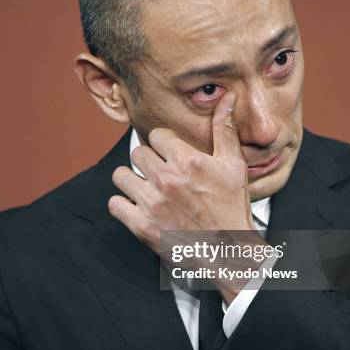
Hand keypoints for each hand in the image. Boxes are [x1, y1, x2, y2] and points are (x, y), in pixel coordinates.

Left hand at [108, 92, 255, 258]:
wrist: (227, 252)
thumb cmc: (232, 207)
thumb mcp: (233, 166)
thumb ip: (224, 130)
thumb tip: (226, 97)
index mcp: (187, 161)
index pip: (156, 135)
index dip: (164, 144)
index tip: (171, 154)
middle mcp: (167, 179)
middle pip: (137, 152)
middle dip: (148, 160)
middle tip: (160, 173)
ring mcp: (151, 203)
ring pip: (121, 175)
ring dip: (131, 179)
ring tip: (146, 187)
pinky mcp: (141, 225)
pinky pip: (115, 203)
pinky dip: (123, 204)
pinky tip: (138, 206)